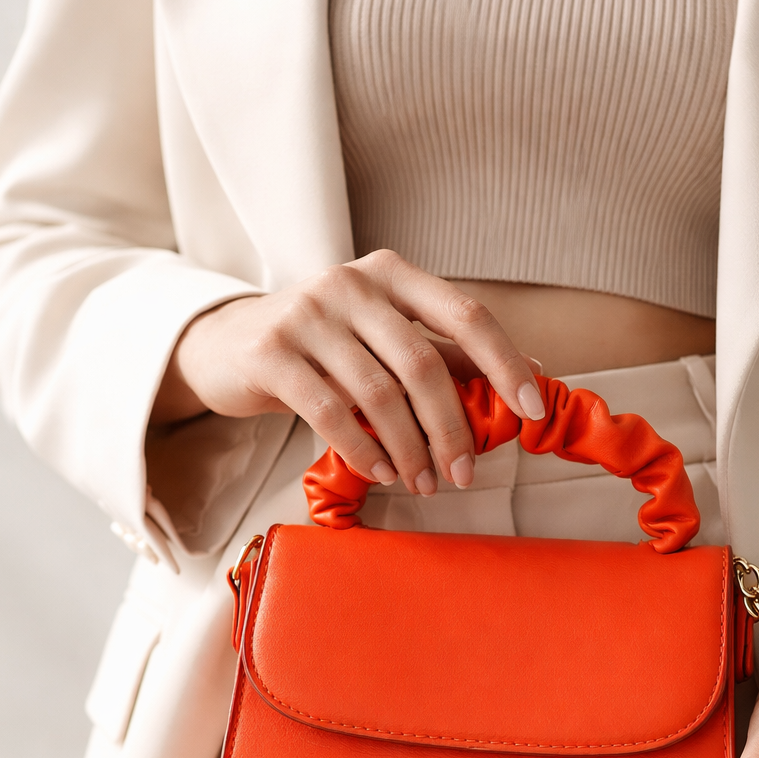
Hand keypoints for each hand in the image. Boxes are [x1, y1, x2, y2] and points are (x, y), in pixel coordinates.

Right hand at [152, 249, 544, 494]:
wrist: (225, 345)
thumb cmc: (322, 346)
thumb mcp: (384, 340)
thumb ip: (446, 353)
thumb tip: (530, 372)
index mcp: (392, 273)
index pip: (466, 314)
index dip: (504, 363)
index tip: (533, 410)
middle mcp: (351, 282)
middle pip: (423, 363)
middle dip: (450, 429)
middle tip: (462, 475)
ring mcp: (307, 313)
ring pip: (378, 393)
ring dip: (408, 450)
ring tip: (422, 483)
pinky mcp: (270, 351)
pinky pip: (329, 410)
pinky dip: (362, 450)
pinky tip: (380, 473)